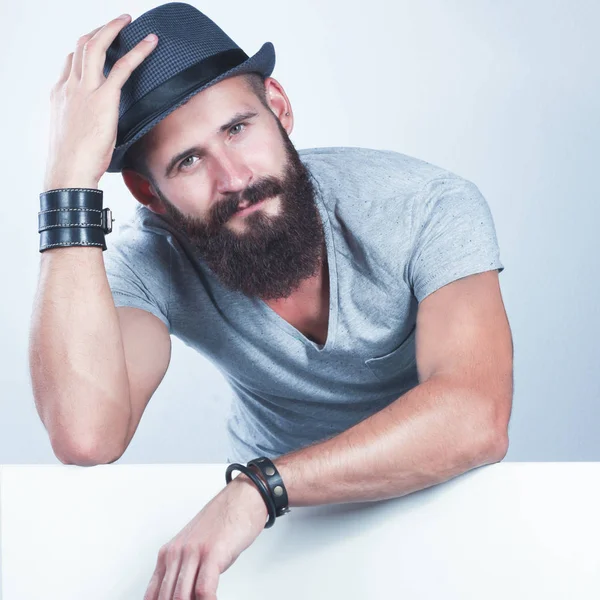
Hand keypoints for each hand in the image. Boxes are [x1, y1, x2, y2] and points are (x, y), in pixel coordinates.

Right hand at [43, 14, 157, 190]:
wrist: (68, 171)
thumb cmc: (73, 162)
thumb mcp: (75, 137)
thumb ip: (85, 125)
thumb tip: (99, 132)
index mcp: (61, 95)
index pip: (71, 62)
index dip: (84, 50)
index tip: (98, 45)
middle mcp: (70, 86)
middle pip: (81, 46)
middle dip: (99, 30)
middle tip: (117, 23)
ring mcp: (85, 89)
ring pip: (96, 46)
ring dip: (113, 28)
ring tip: (128, 20)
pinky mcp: (104, 97)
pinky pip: (122, 66)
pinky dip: (138, 51)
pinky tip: (150, 43)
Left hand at [143, 473, 268, 599]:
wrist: (242, 499)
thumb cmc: (222, 523)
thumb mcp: (196, 547)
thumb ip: (185, 571)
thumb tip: (185, 595)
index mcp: (168, 554)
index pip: (153, 594)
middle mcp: (177, 553)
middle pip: (166, 597)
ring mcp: (193, 553)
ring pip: (181, 596)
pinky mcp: (212, 553)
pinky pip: (204, 589)